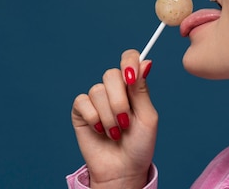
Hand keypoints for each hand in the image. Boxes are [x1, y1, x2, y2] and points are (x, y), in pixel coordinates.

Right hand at [71, 49, 157, 188]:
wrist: (123, 169)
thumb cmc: (140, 145)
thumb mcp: (147, 117)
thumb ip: (142, 90)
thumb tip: (145, 61)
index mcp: (133, 86)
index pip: (129, 59)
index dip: (128, 61)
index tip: (131, 76)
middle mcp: (114, 89)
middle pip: (111, 75)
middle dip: (119, 101)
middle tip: (126, 121)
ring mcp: (96, 99)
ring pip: (97, 91)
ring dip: (109, 116)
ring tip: (115, 132)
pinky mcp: (81, 111)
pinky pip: (83, 102)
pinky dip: (94, 118)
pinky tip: (100, 130)